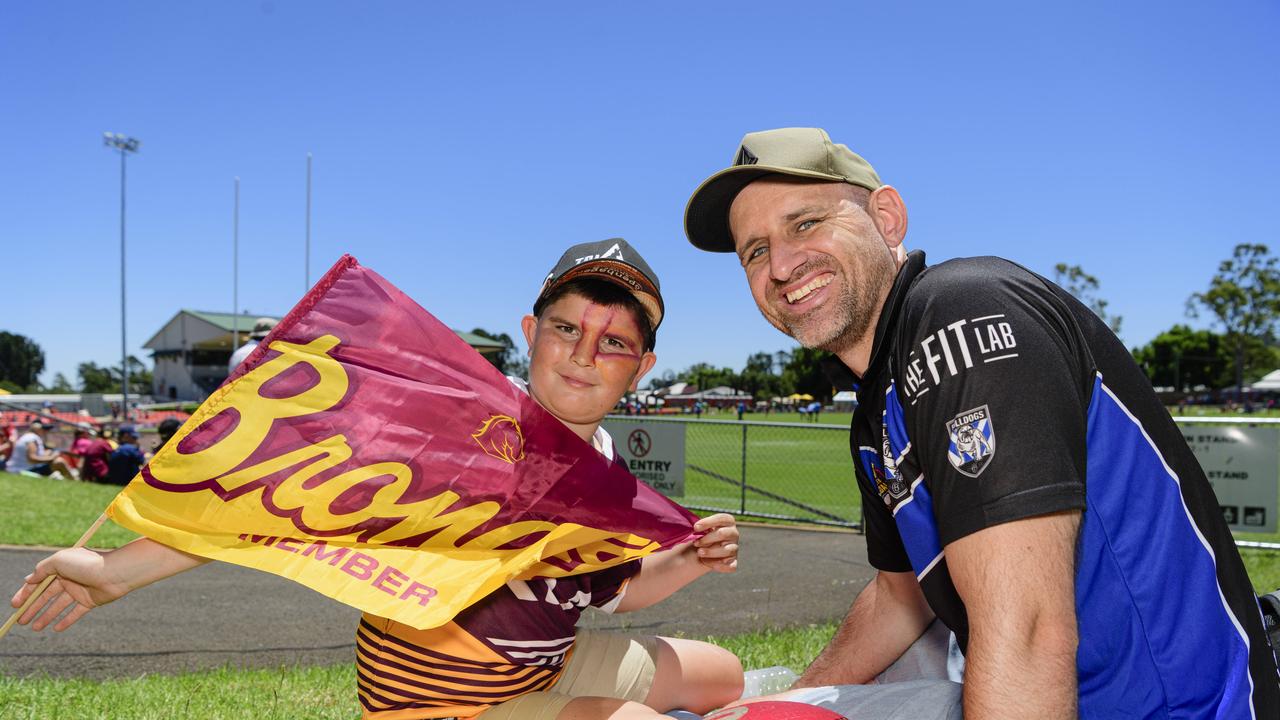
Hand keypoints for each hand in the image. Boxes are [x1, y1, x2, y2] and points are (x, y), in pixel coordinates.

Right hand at [9, 548, 129, 631]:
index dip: (26, 594)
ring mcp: (80, 590)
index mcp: (61, 567)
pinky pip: (75, 613)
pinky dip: (66, 621)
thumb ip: (42, 569)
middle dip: (33, 608)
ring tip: (35, 628)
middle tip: (20, 621)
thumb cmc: (86, 564)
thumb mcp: (59, 561)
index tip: (15, 606)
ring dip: (46, 617)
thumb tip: (29, 579)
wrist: (115, 572)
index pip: (39, 582)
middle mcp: (70, 578)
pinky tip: (55, 629)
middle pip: (47, 596)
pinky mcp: (90, 601)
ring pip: (58, 606)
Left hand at [693, 513, 738, 572]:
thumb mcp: (701, 528)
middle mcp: (733, 534)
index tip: (695, 527)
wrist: (702, 551)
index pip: (722, 518)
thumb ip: (699, 526)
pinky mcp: (733, 562)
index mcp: (728, 522)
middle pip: (723, 534)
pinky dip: (718, 565)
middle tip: (696, 543)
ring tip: (699, 553)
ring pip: (727, 550)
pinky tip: (707, 562)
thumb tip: (694, 527)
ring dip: (711, 552)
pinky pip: (730, 566)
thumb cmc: (702, 536)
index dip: (708, 522)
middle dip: (707, 539)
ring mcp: (734, 548)